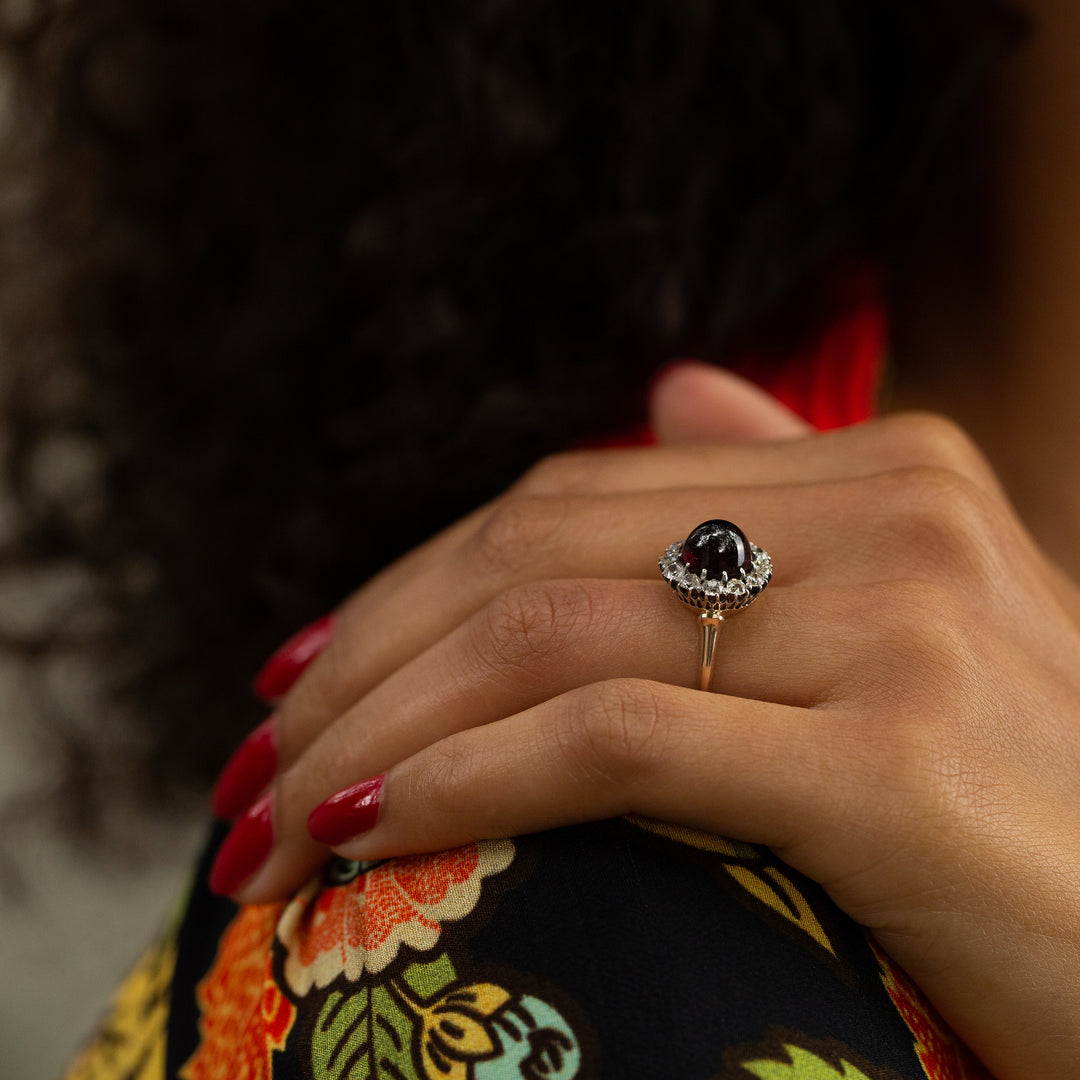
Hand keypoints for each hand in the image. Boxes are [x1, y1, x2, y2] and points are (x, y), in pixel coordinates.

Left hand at [212, 365, 1079, 1079]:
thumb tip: (674, 396)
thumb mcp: (922, 635)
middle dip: (365, 657)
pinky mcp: (895, 759)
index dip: (415, 582)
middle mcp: (895, 518)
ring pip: (548, 638)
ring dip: (378, 728)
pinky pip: (614, 741)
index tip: (307, 673)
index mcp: (887, 478)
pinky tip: (371, 827)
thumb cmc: (1035, 814)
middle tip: (257, 758)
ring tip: (280, 820)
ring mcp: (902, 625)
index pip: (575, 501)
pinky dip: (464, 780)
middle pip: (536, 552)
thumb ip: (794, 502)